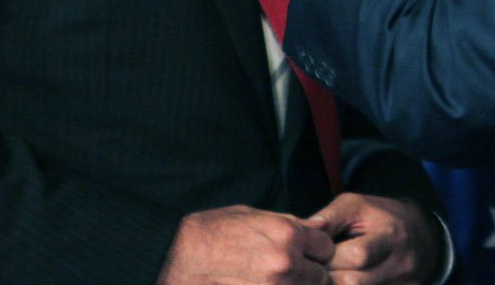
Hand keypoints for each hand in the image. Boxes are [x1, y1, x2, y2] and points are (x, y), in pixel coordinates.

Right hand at [156, 204, 333, 283]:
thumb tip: (313, 228)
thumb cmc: (206, 235)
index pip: (325, 247)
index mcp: (287, 235)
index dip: (315, 251)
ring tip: (267, 279)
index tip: (305, 254)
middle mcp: (285, 264)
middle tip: (286, 272)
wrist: (169, 259)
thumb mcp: (249, 215)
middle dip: (308, 274)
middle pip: (319, 276)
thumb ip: (287, 224)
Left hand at [311, 193, 441, 283]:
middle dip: (326, 279)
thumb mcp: (357, 206)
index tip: (310, 256)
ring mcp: (402, 284)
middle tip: (310, 273)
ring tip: (321, 278)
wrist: (423, 237)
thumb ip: (328, 218)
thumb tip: (299, 232)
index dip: (327, 258)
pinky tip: (338, 283)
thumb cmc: (382, 218)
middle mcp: (399, 263)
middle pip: (354, 282)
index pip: (356, 254)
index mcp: (390, 234)